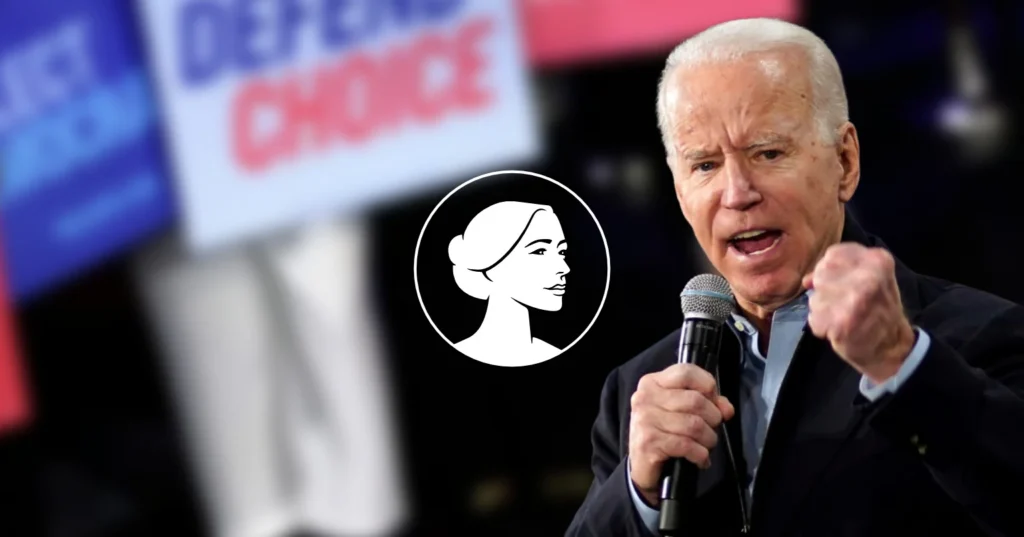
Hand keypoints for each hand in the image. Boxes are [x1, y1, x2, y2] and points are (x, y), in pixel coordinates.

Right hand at [628, 363, 734, 505]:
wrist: (641, 465)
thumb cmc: (663, 434)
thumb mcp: (682, 412)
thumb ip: (707, 403)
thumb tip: (727, 409)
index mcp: (652, 383)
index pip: (686, 372)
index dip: (708, 386)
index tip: (713, 403)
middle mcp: (645, 397)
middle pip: (695, 400)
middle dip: (712, 418)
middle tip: (711, 430)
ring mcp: (645, 419)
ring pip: (694, 425)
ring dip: (708, 439)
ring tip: (706, 446)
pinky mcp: (648, 442)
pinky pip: (686, 445)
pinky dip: (700, 454)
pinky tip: (700, 459)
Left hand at [802, 243, 915, 382]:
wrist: (892, 346)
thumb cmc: (878, 308)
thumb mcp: (870, 279)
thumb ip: (839, 271)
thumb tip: (807, 280)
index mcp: (877, 260)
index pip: (833, 255)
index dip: (829, 270)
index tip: (840, 282)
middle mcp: (868, 276)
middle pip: (820, 276)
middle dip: (824, 291)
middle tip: (844, 304)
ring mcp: (855, 300)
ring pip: (815, 298)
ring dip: (822, 310)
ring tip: (843, 317)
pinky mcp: (842, 323)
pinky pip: (814, 319)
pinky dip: (822, 327)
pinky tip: (839, 329)